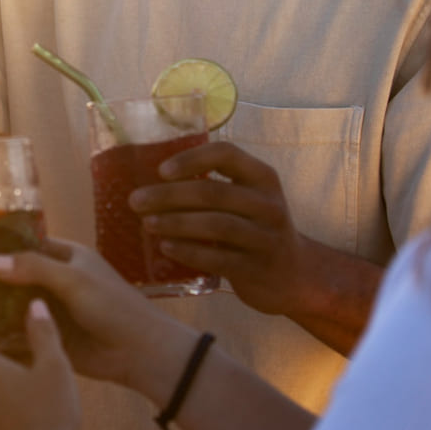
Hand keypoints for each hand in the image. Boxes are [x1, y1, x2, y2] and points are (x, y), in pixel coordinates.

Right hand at [0, 240, 180, 388]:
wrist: (137, 352)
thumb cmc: (111, 306)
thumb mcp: (73, 279)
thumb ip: (33, 268)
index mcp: (66, 257)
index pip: (27, 244)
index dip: (2, 245)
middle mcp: (55, 281)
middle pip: (17, 275)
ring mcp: (50, 309)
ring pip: (15, 303)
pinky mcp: (47, 335)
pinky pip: (19, 329)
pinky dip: (1, 330)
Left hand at [128, 141, 310, 316]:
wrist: (294, 275)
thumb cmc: (253, 229)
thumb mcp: (245, 200)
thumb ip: (212, 187)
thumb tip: (148, 182)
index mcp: (262, 177)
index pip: (227, 155)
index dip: (192, 159)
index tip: (161, 170)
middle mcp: (268, 204)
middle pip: (213, 193)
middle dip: (169, 195)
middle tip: (136, 201)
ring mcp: (266, 238)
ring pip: (217, 225)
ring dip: (176, 223)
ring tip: (147, 223)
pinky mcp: (259, 268)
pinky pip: (220, 258)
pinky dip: (190, 252)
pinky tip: (166, 248)